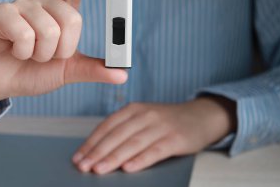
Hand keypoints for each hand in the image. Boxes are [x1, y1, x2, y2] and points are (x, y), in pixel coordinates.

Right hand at [0, 0, 127, 123]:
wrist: (2, 82)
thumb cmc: (34, 71)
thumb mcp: (69, 70)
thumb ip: (93, 69)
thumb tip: (122, 75)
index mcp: (61, 9)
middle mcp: (43, 1)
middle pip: (72, 19)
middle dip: (64, 50)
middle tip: (47, 56)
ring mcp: (21, 4)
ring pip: (50, 30)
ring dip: (42, 55)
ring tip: (28, 54)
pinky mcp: (2, 12)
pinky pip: (25, 34)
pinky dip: (23, 53)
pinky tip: (14, 50)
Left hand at [72, 96, 235, 173]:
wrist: (201, 116)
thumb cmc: (166, 121)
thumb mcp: (143, 118)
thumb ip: (125, 130)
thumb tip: (99, 151)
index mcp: (134, 109)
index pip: (107, 126)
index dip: (91, 142)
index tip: (78, 157)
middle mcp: (145, 115)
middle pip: (117, 135)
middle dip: (97, 152)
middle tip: (82, 166)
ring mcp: (161, 126)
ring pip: (133, 143)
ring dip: (113, 157)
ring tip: (98, 169)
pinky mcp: (176, 138)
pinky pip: (155, 150)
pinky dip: (141, 159)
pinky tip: (128, 168)